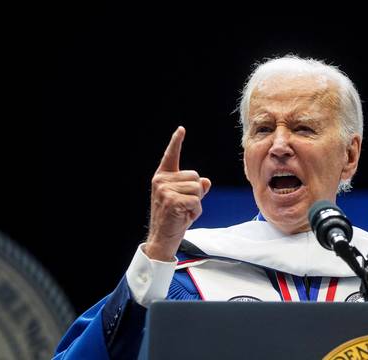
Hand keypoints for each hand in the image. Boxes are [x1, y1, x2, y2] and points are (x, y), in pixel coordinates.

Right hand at [144, 126, 210, 260]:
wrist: (163, 237)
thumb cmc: (174, 218)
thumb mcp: (186, 199)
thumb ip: (195, 188)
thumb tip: (206, 181)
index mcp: (163, 177)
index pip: (171, 156)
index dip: (176, 142)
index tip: (181, 129)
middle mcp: (161, 180)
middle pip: (196, 176)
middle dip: (197, 192)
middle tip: (185, 205)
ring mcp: (165, 190)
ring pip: (198, 188)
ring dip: (197, 203)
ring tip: (184, 211)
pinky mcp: (171, 201)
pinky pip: (196, 201)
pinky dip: (196, 211)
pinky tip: (185, 216)